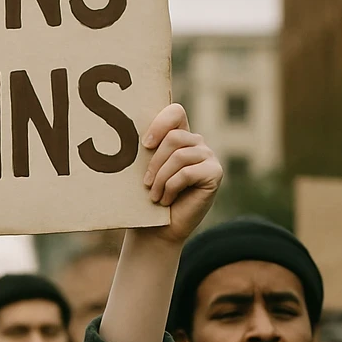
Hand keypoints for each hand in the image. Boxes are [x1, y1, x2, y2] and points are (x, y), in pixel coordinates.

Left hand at [139, 103, 221, 244]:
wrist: (159, 229)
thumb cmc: (148, 199)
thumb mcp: (143, 171)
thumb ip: (144, 151)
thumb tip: (126, 131)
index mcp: (179, 137)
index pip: (175, 112)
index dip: (160, 123)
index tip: (145, 145)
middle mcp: (196, 143)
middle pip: (173, 137)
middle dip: (154, 163)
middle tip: (145, 184)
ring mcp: (208, 157)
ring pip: (179, 156)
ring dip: (161, 179)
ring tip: (154, 196)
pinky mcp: (215, 173)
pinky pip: (187, 172)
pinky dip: (171, 188)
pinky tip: (167, 200)